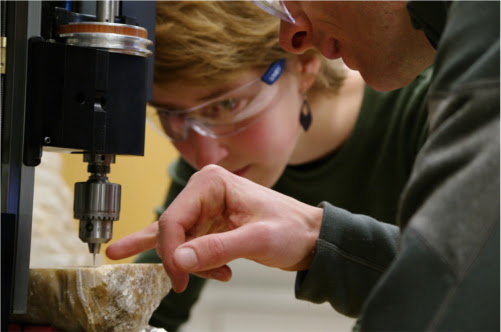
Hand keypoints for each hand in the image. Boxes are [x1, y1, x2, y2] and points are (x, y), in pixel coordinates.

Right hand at [106, 165, 322, 292]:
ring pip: (176, 240)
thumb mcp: (258, 239)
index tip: (179, 278)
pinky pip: (182, 240)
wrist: (308, 236)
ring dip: (188, 262)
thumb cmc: (292, 228)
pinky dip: (174, 255)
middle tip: (186, 282)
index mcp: (212, 183)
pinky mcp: (208, 224)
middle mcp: (203, 192)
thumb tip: (179, 258)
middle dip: (180, 259)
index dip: (170, 251)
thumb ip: (218, 248)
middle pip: (170, 230)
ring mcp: (204, 208)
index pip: (173, 219)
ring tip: (212, 274)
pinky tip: (128, 249)